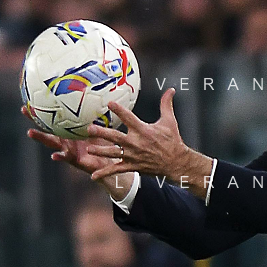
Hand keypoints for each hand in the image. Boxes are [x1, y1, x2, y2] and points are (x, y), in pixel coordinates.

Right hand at [21, 105, 134, 199]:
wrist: (113, 159)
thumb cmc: (106, 140)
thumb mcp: (103, 123)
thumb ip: (99, 111)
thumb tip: (102, 91)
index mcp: (70, 129)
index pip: (55, 117)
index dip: (45, 108)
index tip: (34, 96)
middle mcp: (66, 139)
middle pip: (46, 127)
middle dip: (34, 119)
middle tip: (24, 109)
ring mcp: (68, 149)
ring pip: (51, 142)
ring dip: (40, 137)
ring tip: (30, 132)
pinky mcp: (74, 160)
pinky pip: (65, 157)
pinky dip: (59, 156)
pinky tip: (54, 155)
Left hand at [84, 88, 212, 195]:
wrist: (176, 163)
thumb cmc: (172, 141)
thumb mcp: (169, 121)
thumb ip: (166, 104)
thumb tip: (170, 90)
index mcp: (143, 130)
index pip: (128, 118)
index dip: (119, 110)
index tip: (109, 103)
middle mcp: (135, 143)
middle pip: (115, 137)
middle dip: (102, 133)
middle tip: (90, 129)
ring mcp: (132, 156)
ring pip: (113, 153)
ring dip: (100, 151)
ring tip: (89, 149)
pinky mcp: (132, 166)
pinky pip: (116, 169)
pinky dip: (104, 173)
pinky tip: (93, 176)